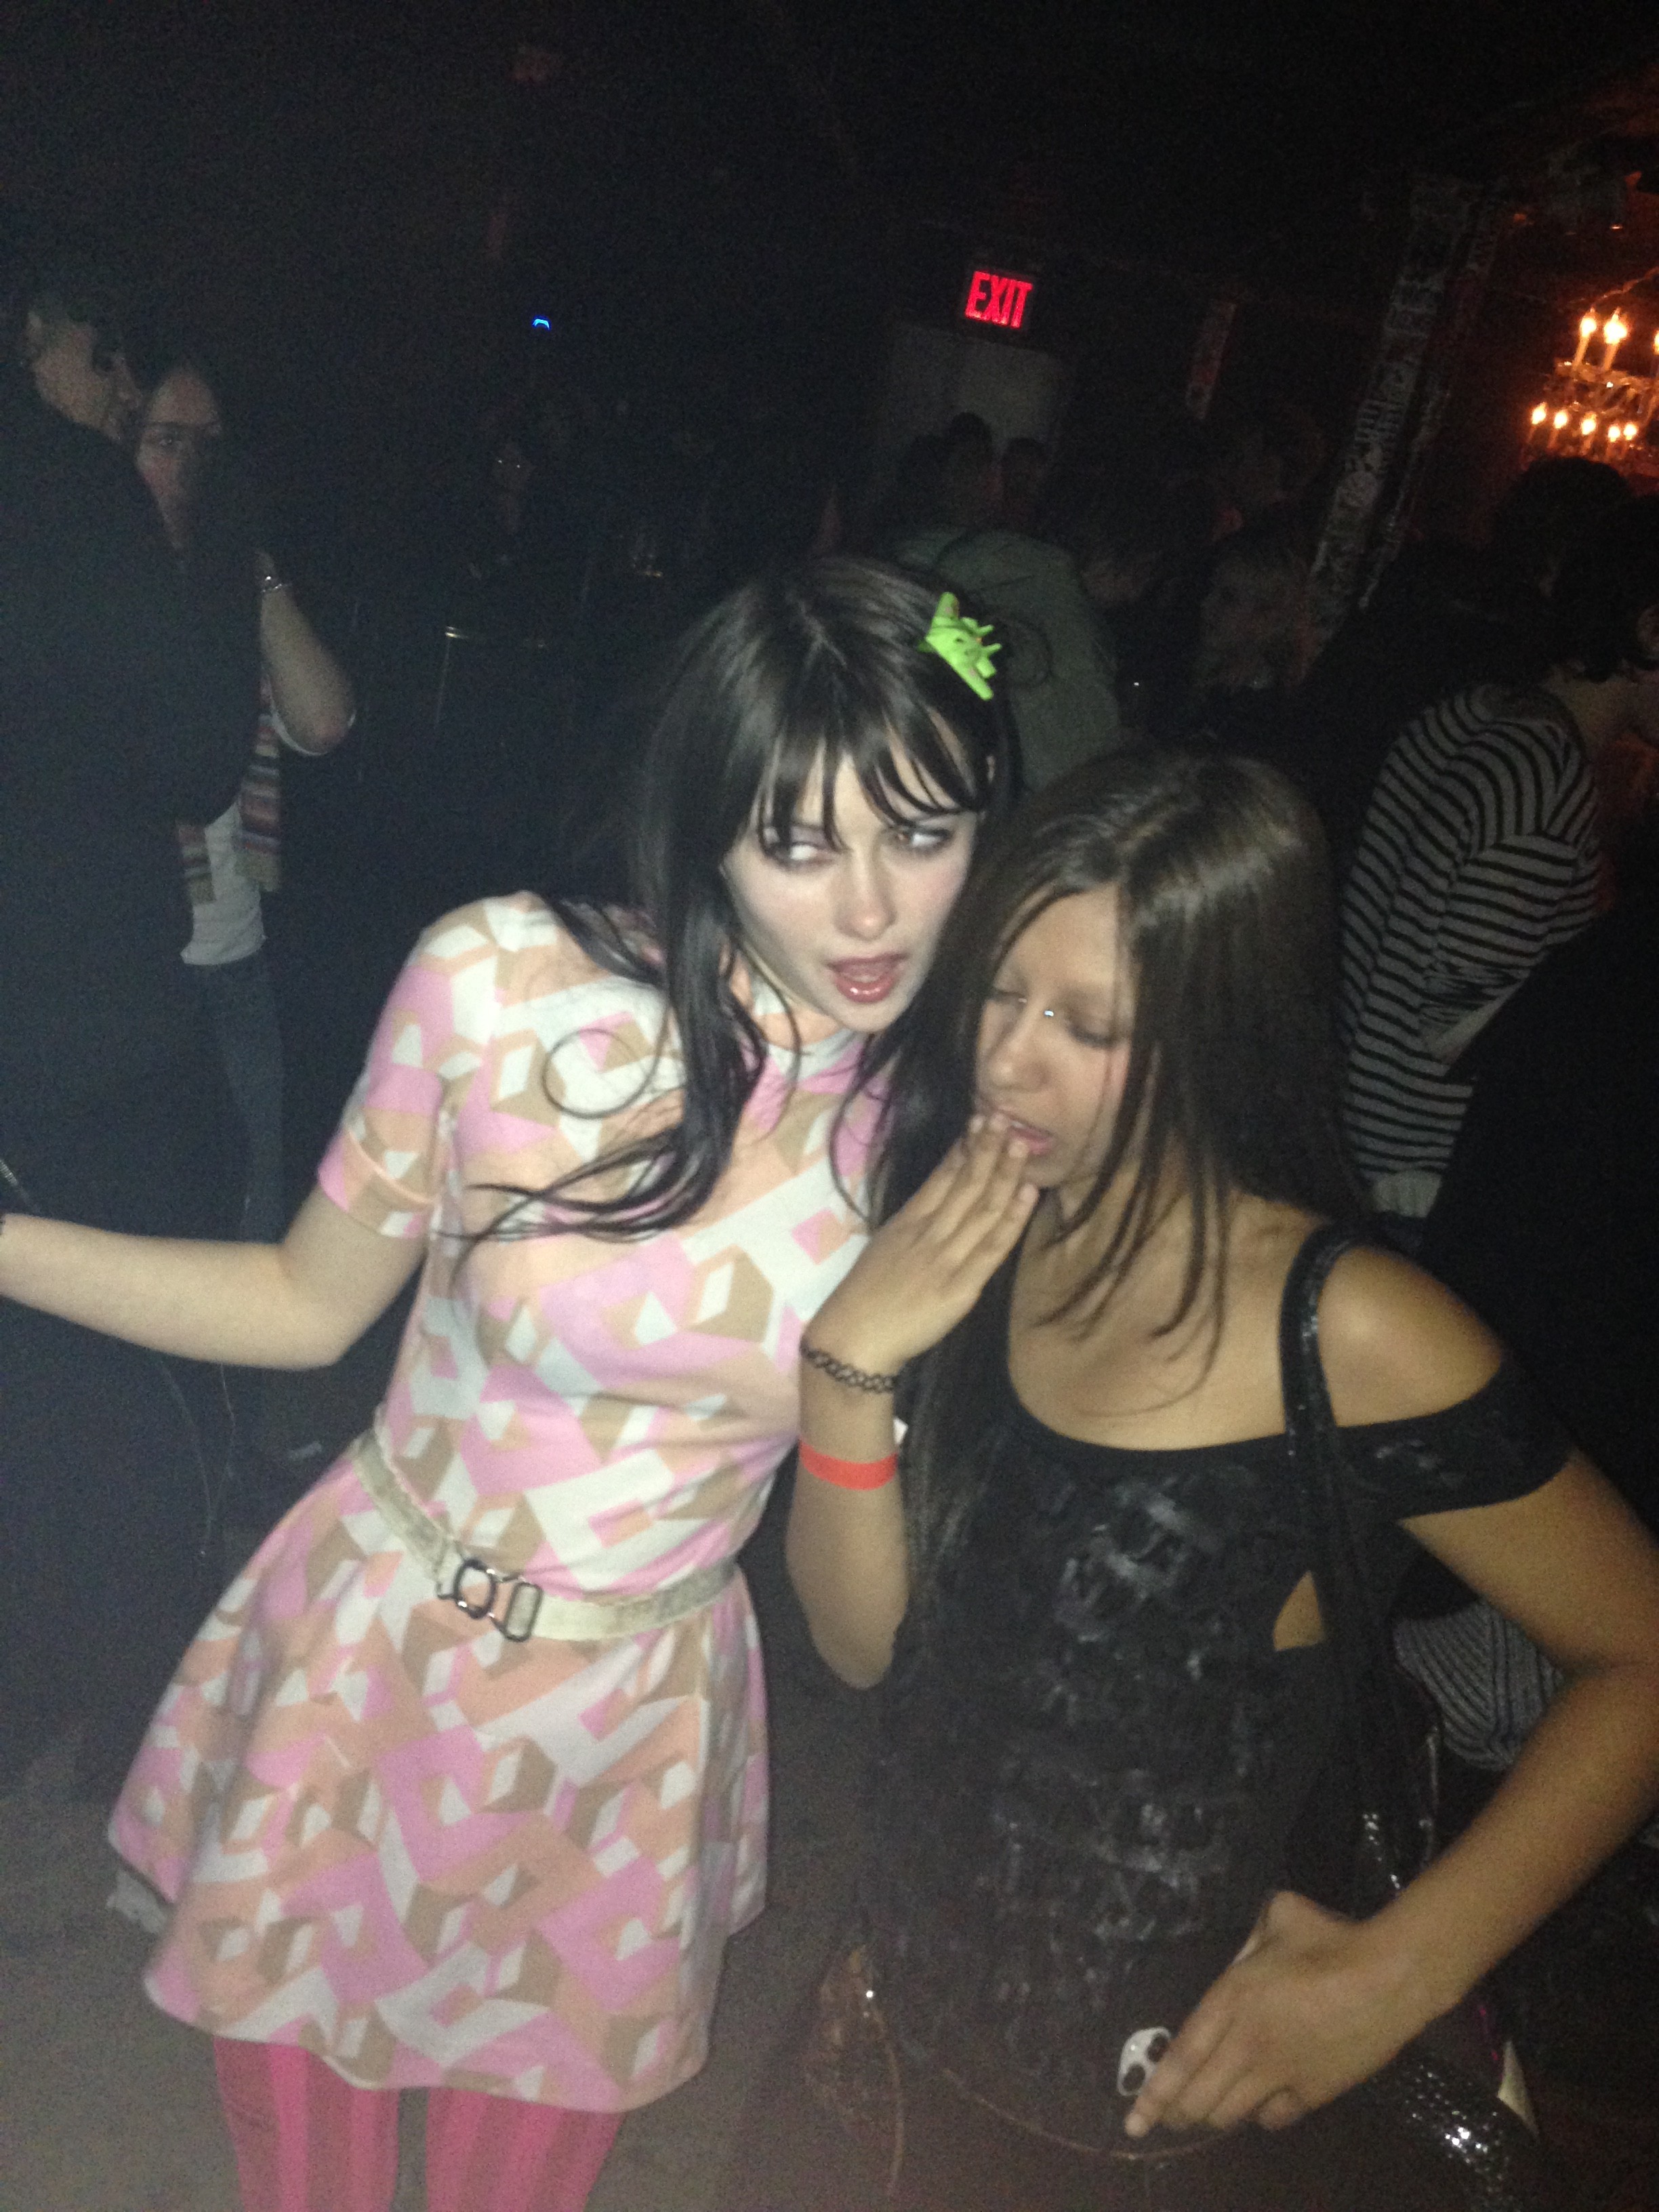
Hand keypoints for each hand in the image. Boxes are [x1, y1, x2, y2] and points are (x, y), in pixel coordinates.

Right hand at [808, 1118, 1039, 1374]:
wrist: (854, 1338)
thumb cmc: (865, 1297)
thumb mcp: (884, 1247)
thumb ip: (911, 1224)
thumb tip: (935, 1200)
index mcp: (908, 1221)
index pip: (941, 1176)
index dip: (964, 1146)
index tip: (980, 1118)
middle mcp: (929, 1232)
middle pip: (966, 1184)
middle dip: (988, 1149)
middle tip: (1006, 1118)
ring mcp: (946, 1258)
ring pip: (983, 1209)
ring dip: (1004, 1174)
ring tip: (1021, 1144)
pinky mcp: (961, 1287)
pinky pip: (992, 1248)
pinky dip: (1012, 1219)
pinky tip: (1027, 1194)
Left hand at [1125, 1891, 1428, 2138]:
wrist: (1388, 1976)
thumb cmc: (1330, 1939)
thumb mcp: (1278, 1915)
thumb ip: (1251, 1935)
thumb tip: (1248, 1948)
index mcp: (1231, 2000)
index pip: (1180, 2059)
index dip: (1154, 2094)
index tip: (1134, 2120)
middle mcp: (1247, 2044)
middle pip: (1199, 2098)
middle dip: (1177, 2113)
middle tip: (1168, 2116)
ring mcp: (1280, 2074)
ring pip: (1231, 2114)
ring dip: (1213, 2116)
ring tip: (1206, 2113)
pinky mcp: (1313, 2093)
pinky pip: (1273, 2118)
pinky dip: (1259, 2116)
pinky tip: (1260, 2107)